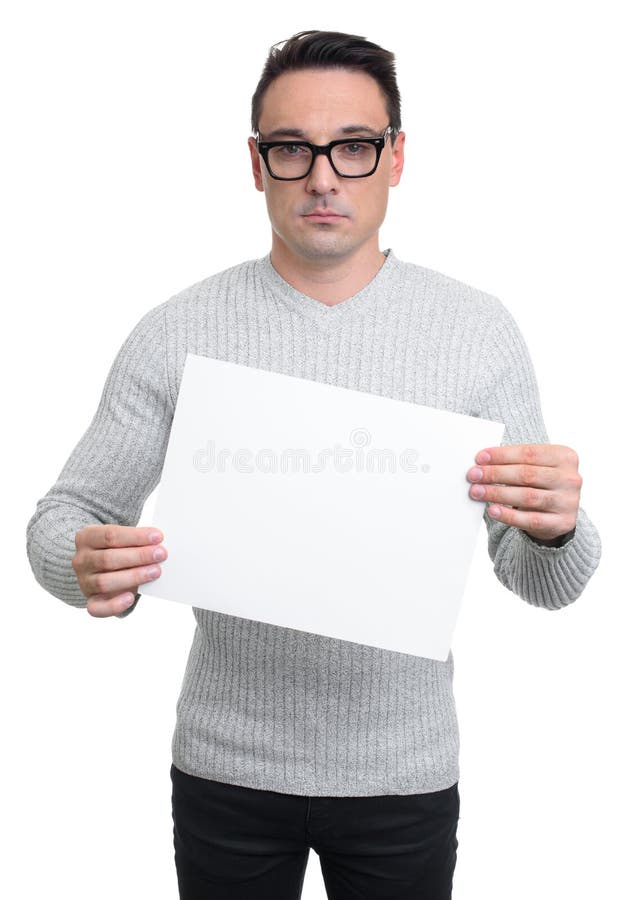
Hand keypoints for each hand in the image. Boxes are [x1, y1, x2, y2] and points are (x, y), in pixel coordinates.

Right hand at [72, 525, 166, 617]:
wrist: (103, 568)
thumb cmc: (117, 549)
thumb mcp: (122, 539)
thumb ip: (135, 540)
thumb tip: (158, 544)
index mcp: (86, 537)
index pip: (109, 535)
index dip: (135, 536)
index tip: (158, 537)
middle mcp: (81, 560)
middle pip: (108, 558)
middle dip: (138, 556)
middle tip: (160, 554)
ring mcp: (84, 582)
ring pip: (105, 582)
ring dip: (133, 577)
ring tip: (155, 571)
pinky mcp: (91, 601)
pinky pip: (97, 608)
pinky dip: (114, 605)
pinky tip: (130, 598)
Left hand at [466, 443, 581, 542]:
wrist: (559, 513)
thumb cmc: (540, 483)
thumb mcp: (536, 467)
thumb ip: (515, 462)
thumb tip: (482, 462)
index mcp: (565, 457)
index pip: (529, 453)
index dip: (502, 455)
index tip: (479, 458)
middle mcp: (570, 478)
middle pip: (527, 474)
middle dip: (496, 474)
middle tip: (473, 475)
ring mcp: (568, 502)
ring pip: (527, 496)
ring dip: (498, 493)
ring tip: (477, 491)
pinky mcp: (562, 523)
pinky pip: (530, 520)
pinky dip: (509, 515)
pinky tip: (493, 510)